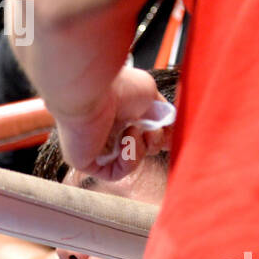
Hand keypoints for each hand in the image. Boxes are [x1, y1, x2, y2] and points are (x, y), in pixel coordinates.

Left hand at [54, 66, 169, 180]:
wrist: (93, 90)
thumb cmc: (118, 86)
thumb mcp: (151, 94)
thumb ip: (162, 117)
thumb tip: (172, 135)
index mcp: (121, 112)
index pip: (144, 132)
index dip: (160, 135)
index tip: (170, 133)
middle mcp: (108, 129)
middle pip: (141, 148)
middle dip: (153, 141)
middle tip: (151, 129)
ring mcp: (97, 146)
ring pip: (131, 161)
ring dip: (141, 148)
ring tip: (133, 129)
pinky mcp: (86, 161)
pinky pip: (116, 172)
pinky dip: (129, 160)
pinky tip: (126, 140)